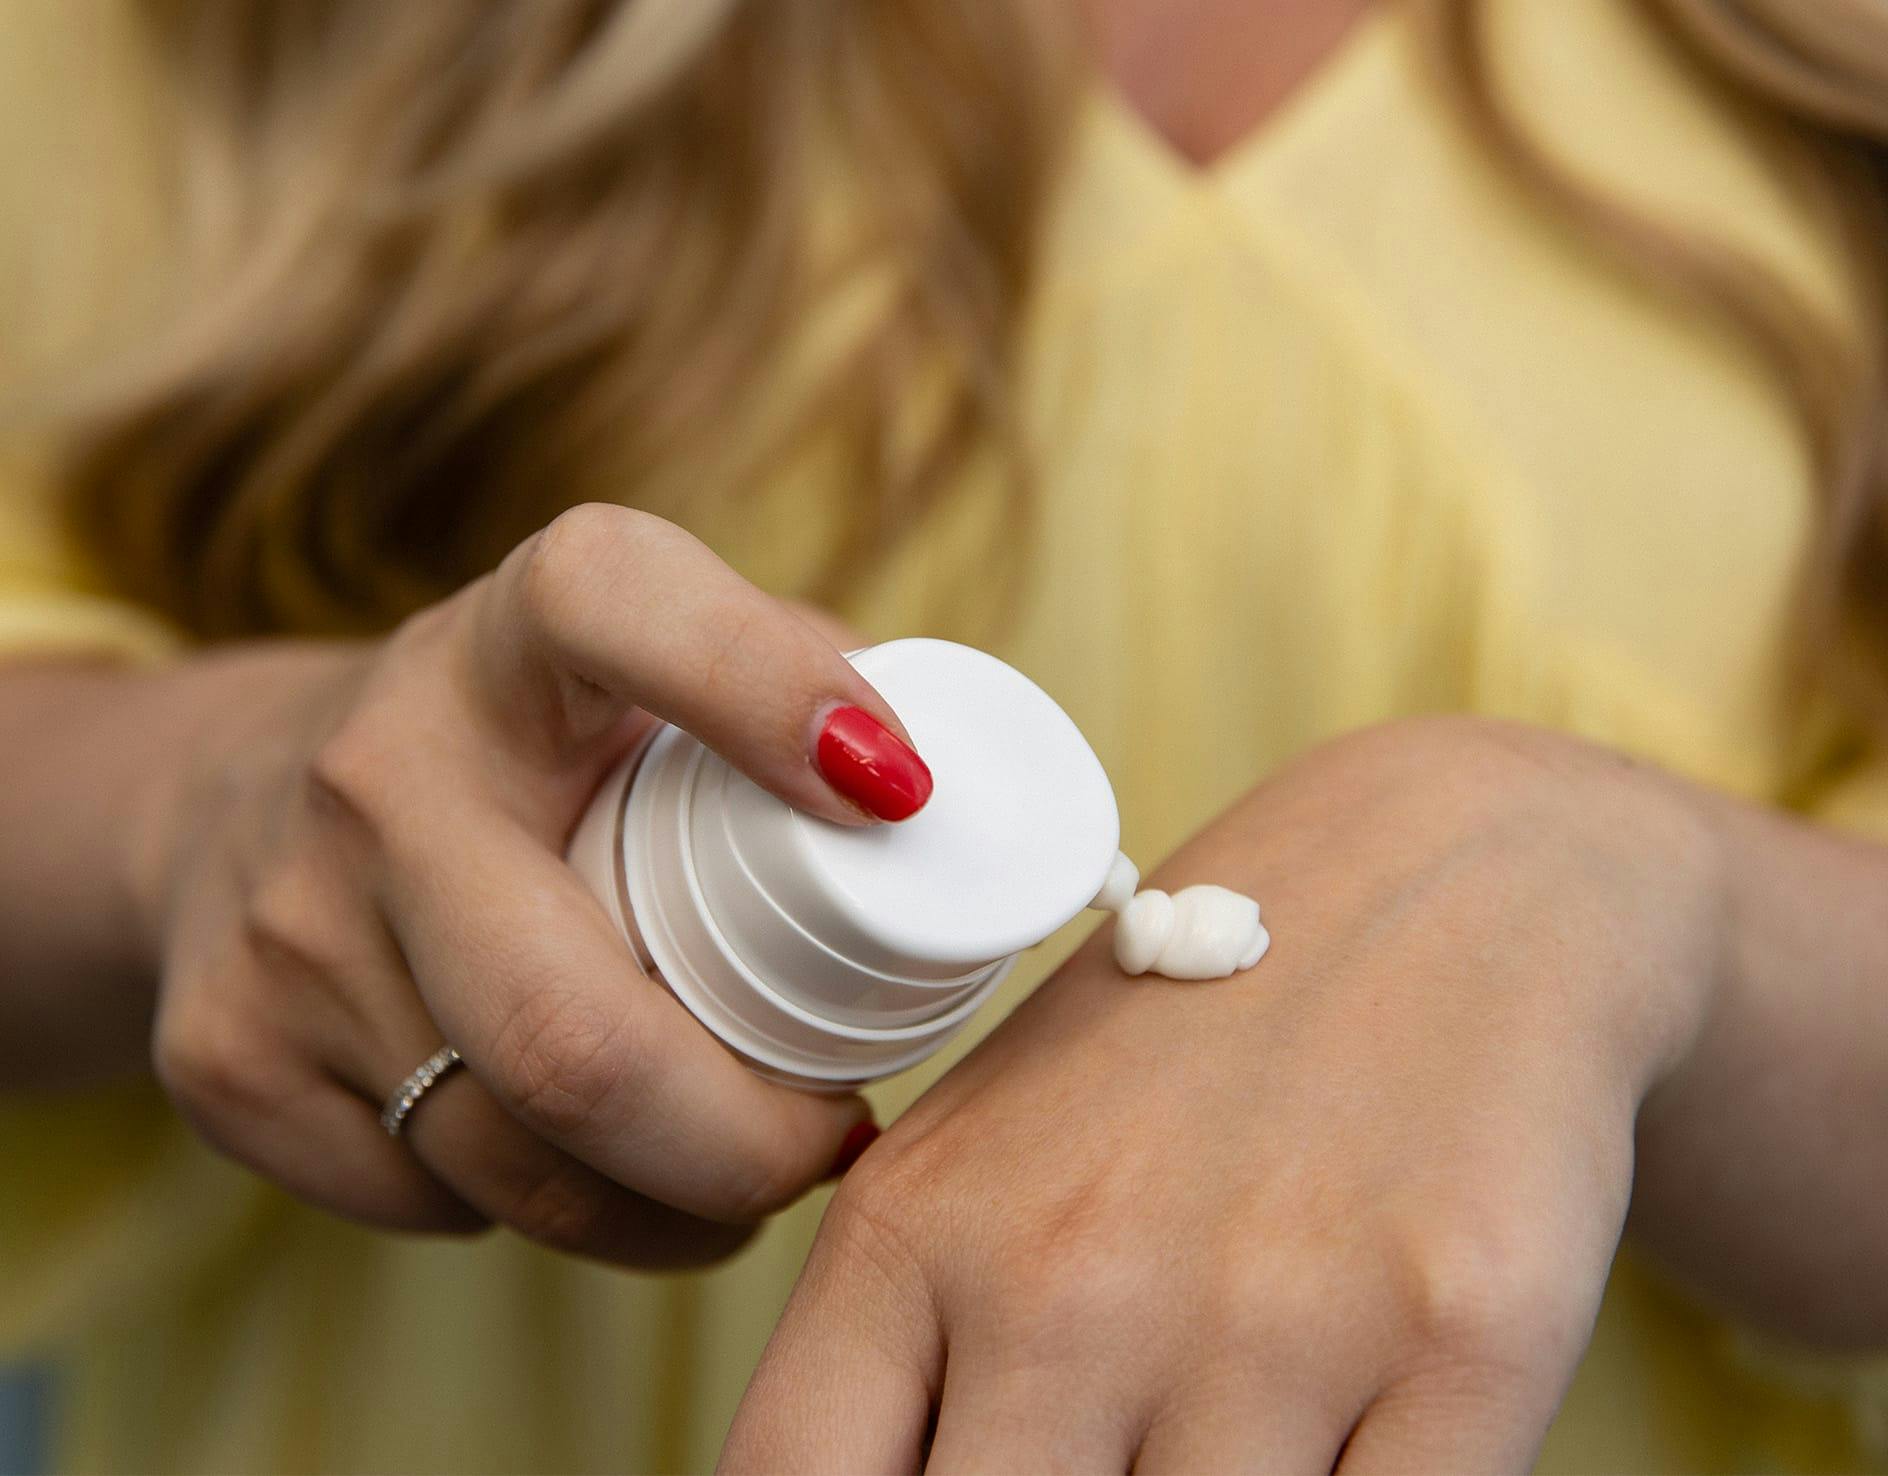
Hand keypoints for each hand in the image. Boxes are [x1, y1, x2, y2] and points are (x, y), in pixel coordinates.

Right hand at [136, 504, 920, 1265]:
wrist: (235, 803)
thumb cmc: (515, 748)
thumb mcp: (629, 668)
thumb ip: (782, 679)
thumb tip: (953, 791)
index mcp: (510, 643)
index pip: (616, 603)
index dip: (764, 686)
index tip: (898, 795)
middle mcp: (376, 769)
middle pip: (576, 1037)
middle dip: (749, 1145)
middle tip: (833, 1142)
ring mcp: (285, 927)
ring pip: (518, 1160)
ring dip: (673, 1208)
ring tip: (743, 1180)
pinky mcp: (225, 1060)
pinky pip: (436, 1205)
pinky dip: (554, 1218)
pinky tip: (594, 1174)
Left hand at [723, 718, 1725, 1468]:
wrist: (1454, 875)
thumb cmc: (1201, 1032)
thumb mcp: (996, 1152)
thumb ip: (920, 1345)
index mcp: (920, 1228)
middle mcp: (1071, 1280)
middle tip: (1106, 1450)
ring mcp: (1268, 1317)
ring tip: (1223, 1425)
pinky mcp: (1463, 1338)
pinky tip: (1342, 1439)